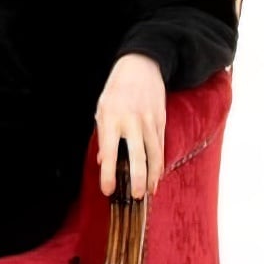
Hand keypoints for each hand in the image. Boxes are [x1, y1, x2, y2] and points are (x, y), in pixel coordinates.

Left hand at [95, 53, 165, 199]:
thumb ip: (103, 136)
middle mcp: (132, 122)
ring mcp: (149, 122)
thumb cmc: (116, 90)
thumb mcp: (102, 110)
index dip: (108, 174)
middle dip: (137, 179)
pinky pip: (161, 147)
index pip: (110, 152)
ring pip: (154, 154)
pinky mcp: (161, 121)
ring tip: (148, 192)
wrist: (141, 66)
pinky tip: (156, 176)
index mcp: (112, 119)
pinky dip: (159, 164)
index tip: (108, 191)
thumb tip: (103, 161)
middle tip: (135, 197)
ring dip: (152, 176)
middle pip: (138, 156)